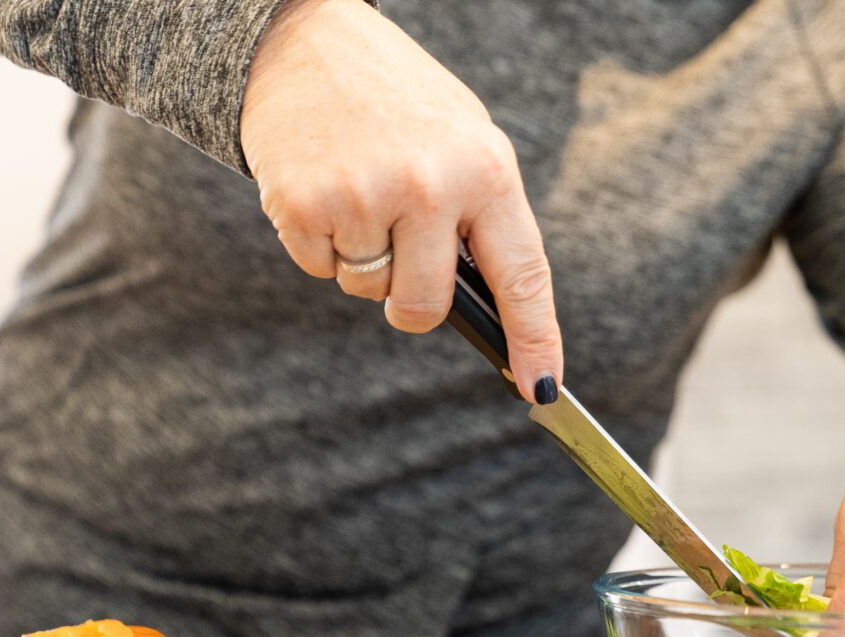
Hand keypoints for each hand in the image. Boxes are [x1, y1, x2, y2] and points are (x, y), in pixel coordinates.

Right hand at [240, 0, 562, 401]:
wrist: (303, 39)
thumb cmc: (395, 101)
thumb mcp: (462, 143)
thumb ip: (480, 219)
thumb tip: (491, 313)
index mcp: (486, 170)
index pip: (523, 277)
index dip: (535, 340)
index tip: (542, 388)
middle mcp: (431, 187)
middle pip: (424, 308)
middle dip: (408, 304)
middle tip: (398, 256)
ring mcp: (365, 197)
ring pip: (366, 290)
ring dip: (359, 258)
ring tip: (356, 188)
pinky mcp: (305, 205)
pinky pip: (319, 269)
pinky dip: (318, 242)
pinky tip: (322, 186)